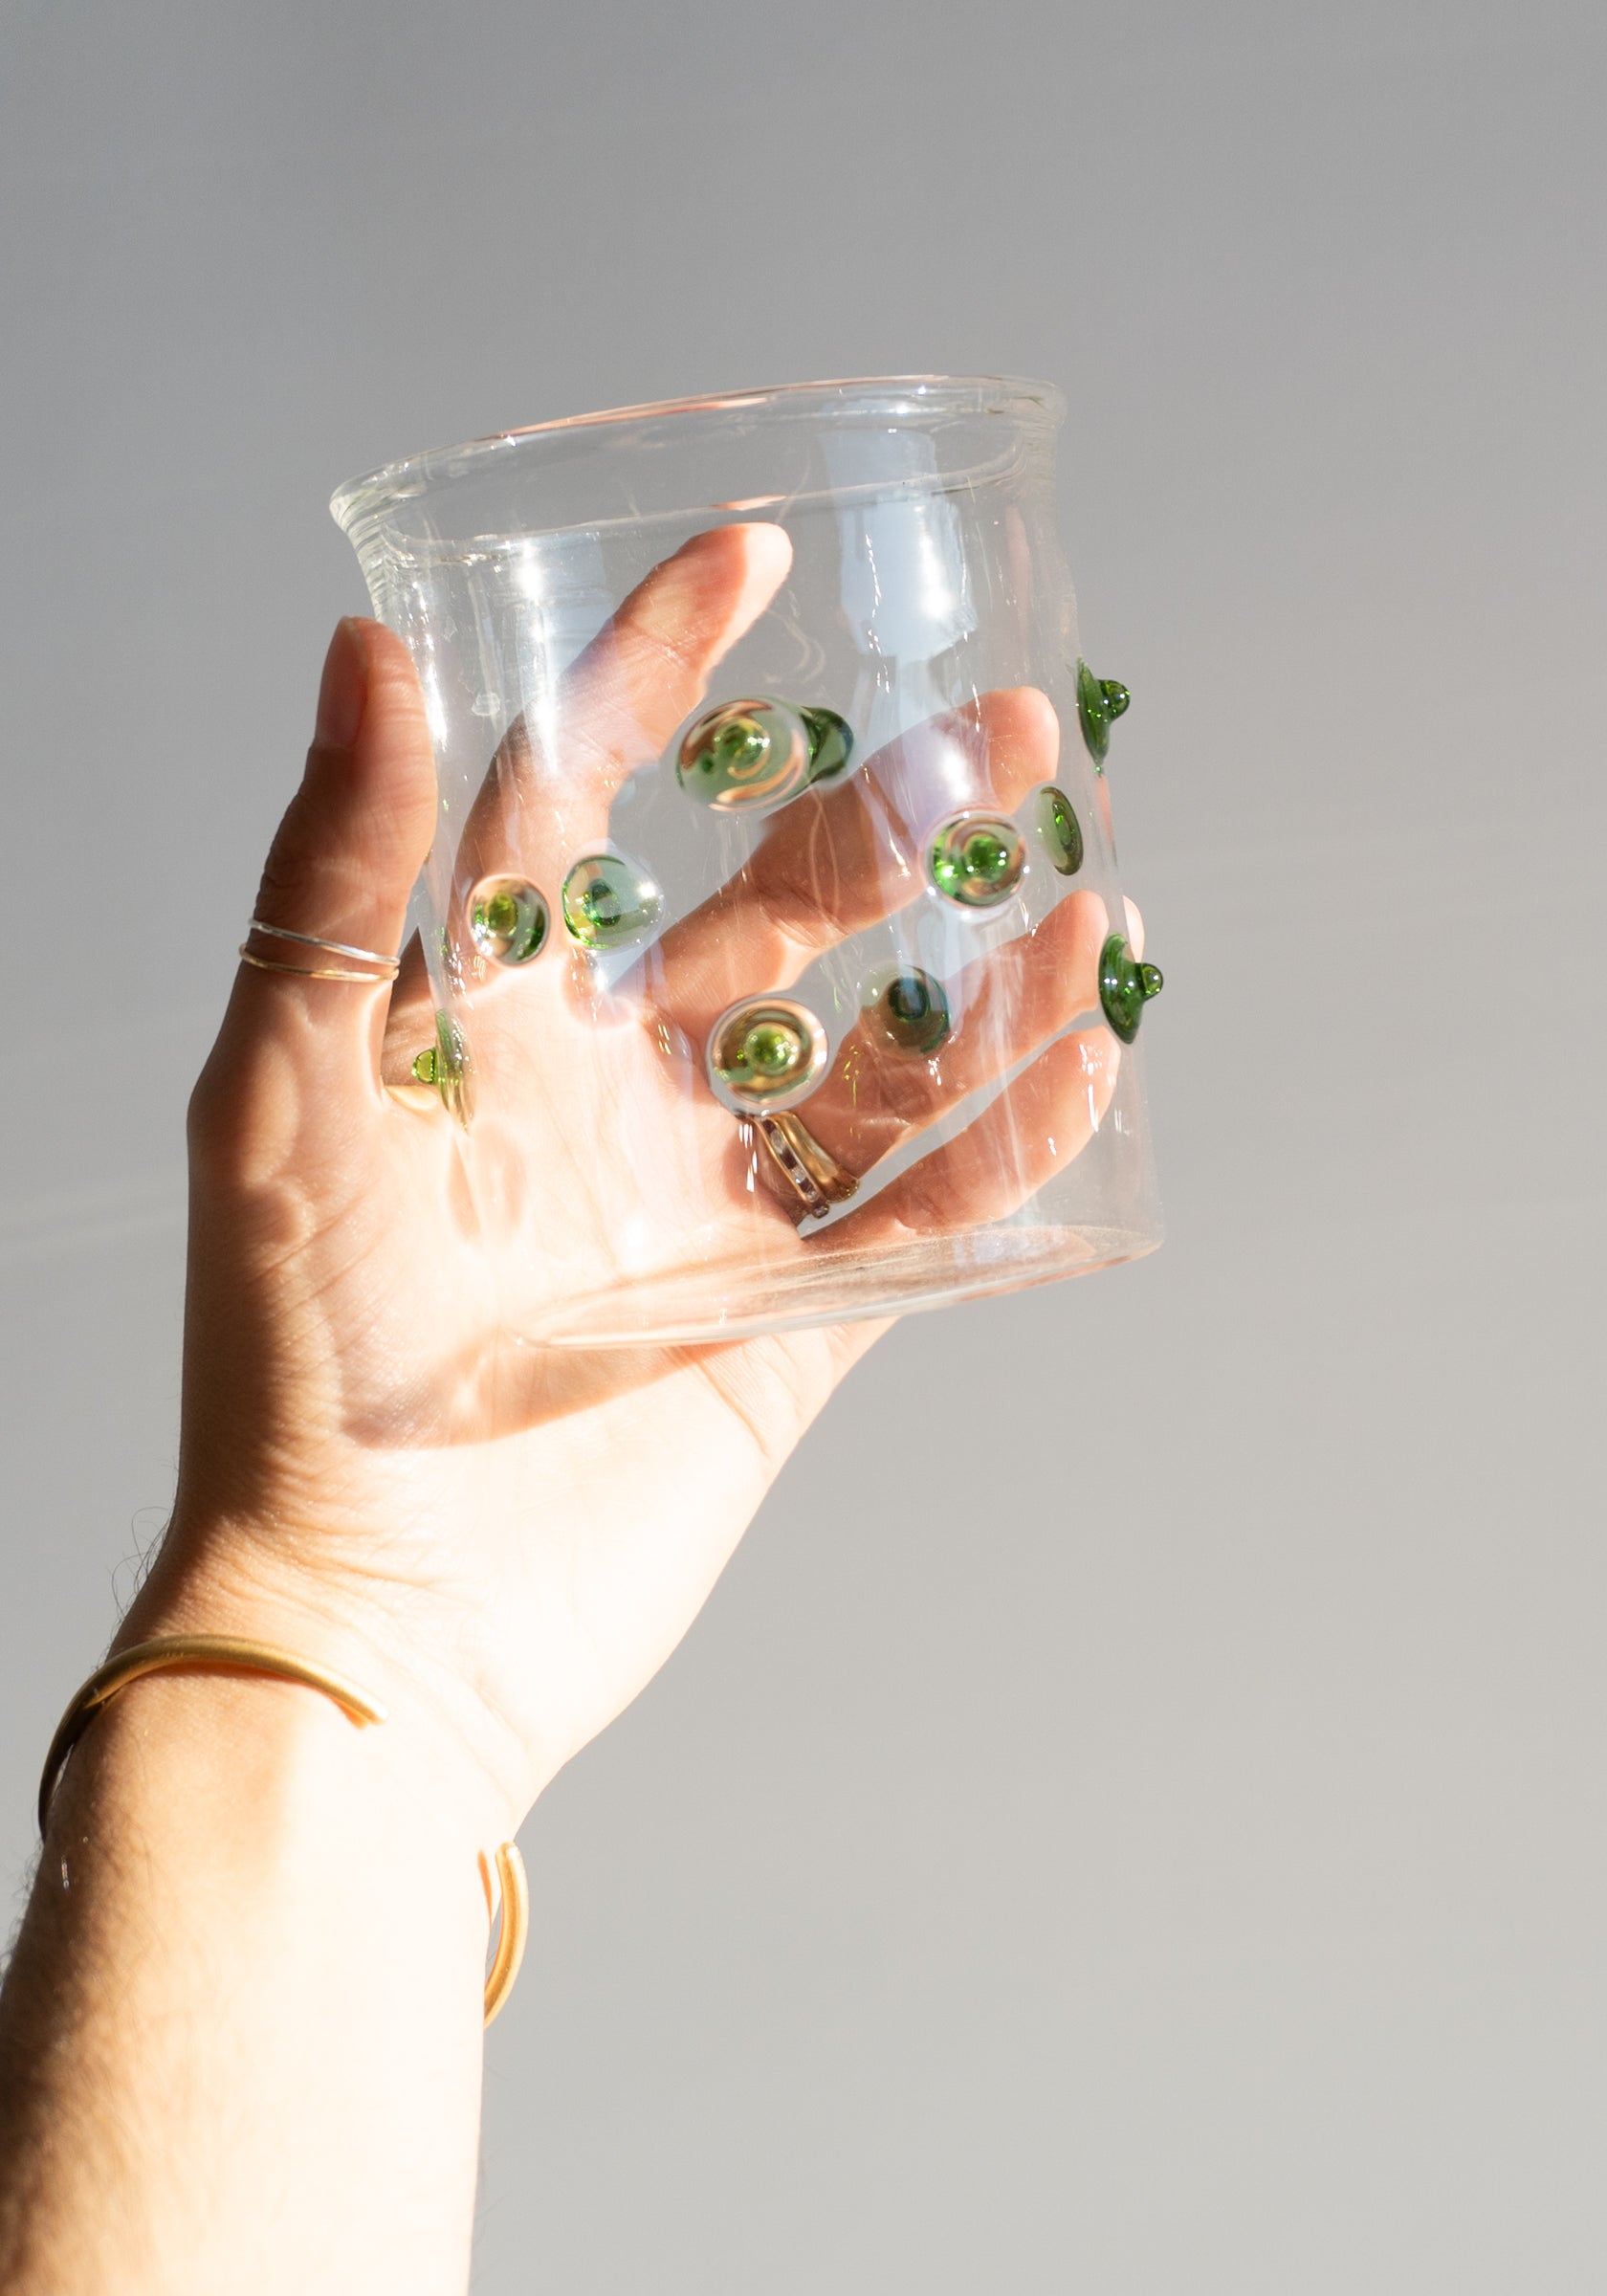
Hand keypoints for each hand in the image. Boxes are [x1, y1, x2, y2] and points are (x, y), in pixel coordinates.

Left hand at [134, 525, 1129, 1828]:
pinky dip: (1006, 1141)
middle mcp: (608, 1093)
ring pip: (877, 1058)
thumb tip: (362, 646)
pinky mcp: (784, 1325)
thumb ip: (339, 874)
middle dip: (887, 817)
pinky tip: (1081, 1057)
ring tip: (1079, 893)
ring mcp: (708, 1206)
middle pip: (777, 916)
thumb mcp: (284, 1085)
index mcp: (486, 1019)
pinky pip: (921, 1214)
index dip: (658, 674)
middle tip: (1007, 737)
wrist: (372, 1615)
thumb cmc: (297, 1351)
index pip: (580, 799)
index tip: (751, 560)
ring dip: (982, 975)